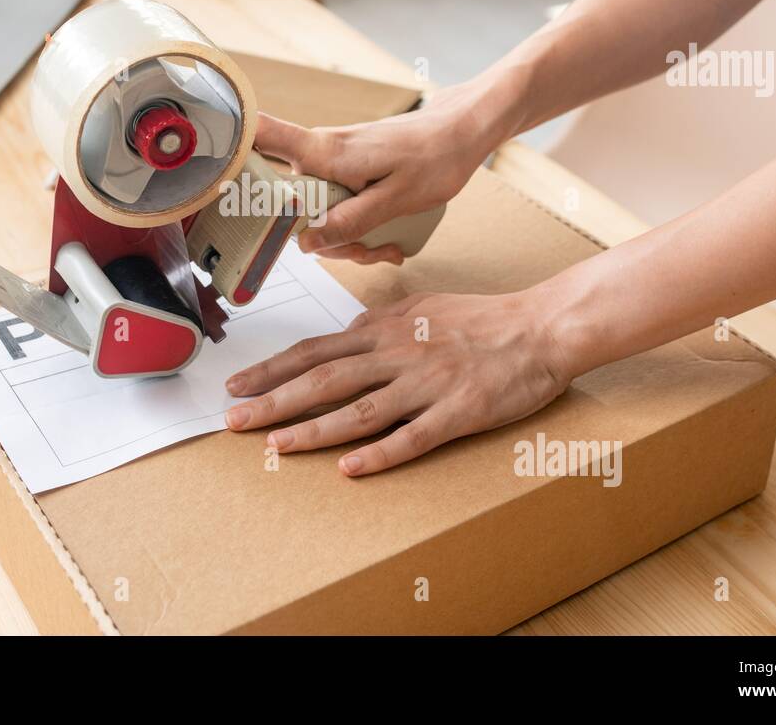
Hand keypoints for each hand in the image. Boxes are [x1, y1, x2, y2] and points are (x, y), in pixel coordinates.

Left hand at [223, 290, 573, 475]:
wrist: (542, 327)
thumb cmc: (483, 319)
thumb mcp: (423, 307)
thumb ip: (381, 322)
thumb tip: (347, 335)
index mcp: (386, 331)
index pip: (315, 350)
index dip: (272, 369)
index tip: (237, 383)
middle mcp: (398, 354)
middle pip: (323, 379)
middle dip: (272, 400)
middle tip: (233, 420)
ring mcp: (426, 383)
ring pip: (358, 409)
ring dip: (313, 428)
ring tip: (275, 445)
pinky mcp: (458, 411)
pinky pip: (412, 437)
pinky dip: (379, 453)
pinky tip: (349, 468)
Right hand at [255, 75, 522, 263]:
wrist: (464, 130)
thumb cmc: (438, 154)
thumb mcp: (398, 199)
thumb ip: (351, 221)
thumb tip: (307, 241)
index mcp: (326, 153)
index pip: (262, 134)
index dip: (230, 149)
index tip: (211, 172)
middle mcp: (321, 154)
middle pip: (289, 200)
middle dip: (321, 235)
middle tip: (365, 250)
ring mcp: (333, 163)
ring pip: (316, 211)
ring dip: (346, 237)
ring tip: (385, 245)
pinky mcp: (347, 171)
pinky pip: (336, 206)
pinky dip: (357, 226)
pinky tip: (387, 237)